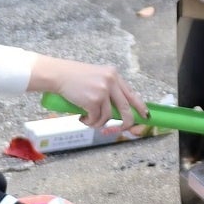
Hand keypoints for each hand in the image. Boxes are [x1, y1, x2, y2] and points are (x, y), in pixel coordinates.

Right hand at [30, 57, 145, 128]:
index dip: (139, 106)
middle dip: (127, 121)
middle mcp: (111, 81)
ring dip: (99, 123)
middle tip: (123, 128)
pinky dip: (89, 122)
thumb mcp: (96, 78)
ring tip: (89, 120)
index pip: (131, 93)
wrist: (58, 74)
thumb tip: (117, 109)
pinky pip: (96, 118)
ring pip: (108, 116)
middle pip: (126, 107)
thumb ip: (108, 88)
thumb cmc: (74, 77)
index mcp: (114, 75)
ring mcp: (103, 91)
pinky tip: (82, 118)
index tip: (145, 115)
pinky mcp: (93, 100)